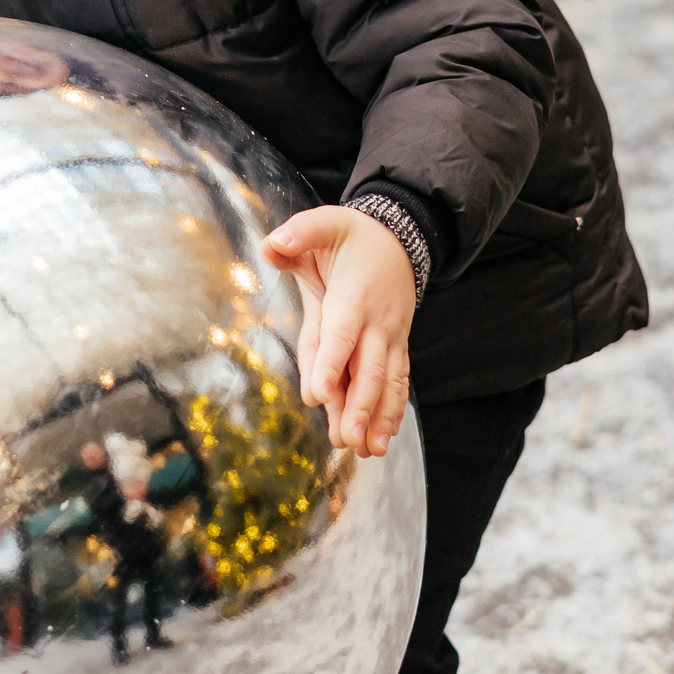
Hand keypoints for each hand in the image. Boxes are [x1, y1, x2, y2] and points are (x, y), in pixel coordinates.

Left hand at [262, 206, 414, 458]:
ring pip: (387, 382)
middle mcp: (375, 322)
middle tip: (347, 438)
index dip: (330, 364)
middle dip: (359, 406)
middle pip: (368, 369)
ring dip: (379, 417)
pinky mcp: (397, 346)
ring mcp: (390, 337)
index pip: (340, 335)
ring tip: (369, 450)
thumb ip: (298, 233)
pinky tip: (384, 439)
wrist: (401, 237)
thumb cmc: (354, 235)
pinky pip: (399, 381)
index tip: (319, 395)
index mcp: (352, 296)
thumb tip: (272, 246)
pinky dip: (394, 410)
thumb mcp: (325, 222)